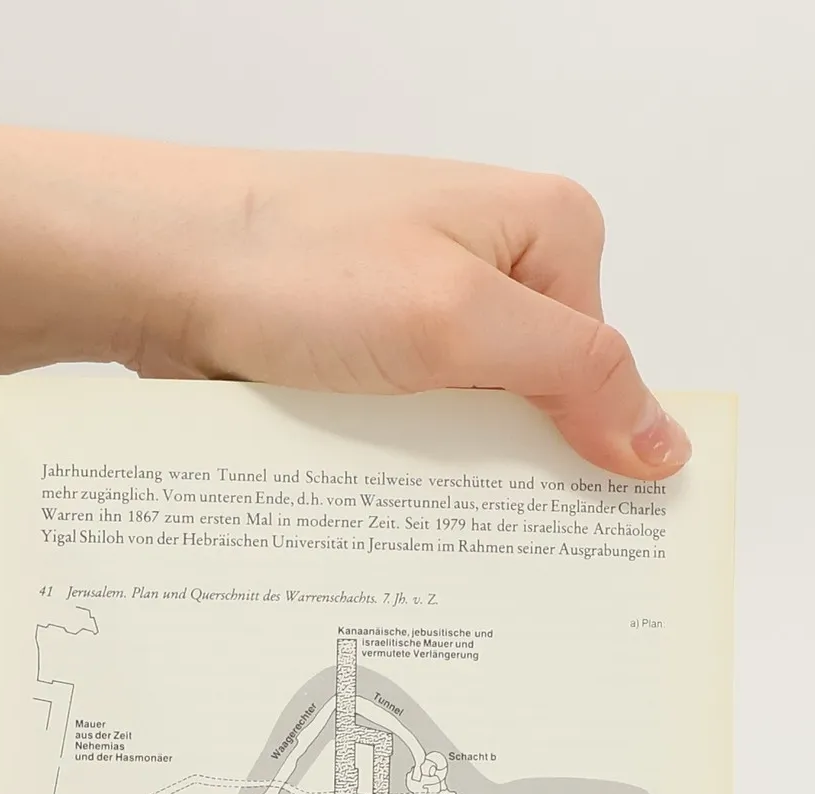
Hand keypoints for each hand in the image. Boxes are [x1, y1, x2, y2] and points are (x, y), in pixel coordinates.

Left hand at [96, 147, 687, 478]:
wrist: (151, 266)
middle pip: (530, 404)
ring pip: (455, 427)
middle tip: (475, 540)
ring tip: (401, 517)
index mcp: (546, 231)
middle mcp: (486, 263)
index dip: (589, 454)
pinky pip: (392, 429)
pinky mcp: (352, 351)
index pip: (605, 370)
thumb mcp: (458, 321)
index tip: (577, 537)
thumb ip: (574, 374)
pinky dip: (376, 465)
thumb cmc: (293, 262)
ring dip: (428, 476)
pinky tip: (355, 496)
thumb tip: (663, 439)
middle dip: (500, 470)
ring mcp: (413, 307)